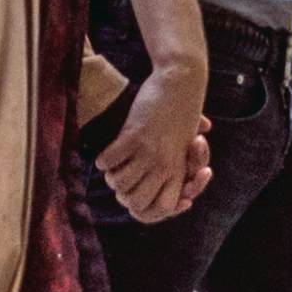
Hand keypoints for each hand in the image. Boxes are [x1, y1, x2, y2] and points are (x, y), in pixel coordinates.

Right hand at [102, 62, 212, 221]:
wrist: (181, 80)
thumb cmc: (185, 107)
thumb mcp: (188, 137)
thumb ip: (185, 159)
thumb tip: (188, 182)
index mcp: (178, 169)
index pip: (162, 209)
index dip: (148, 211)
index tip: (141, 200)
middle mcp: (164, 165)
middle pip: (135, 203)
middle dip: (124, 196)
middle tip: (122, 181)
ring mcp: (149, 151)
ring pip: (120, 184)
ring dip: (112, 177)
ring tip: (113, 167)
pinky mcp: (134, 135)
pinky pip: (109, 160)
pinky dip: (103, 160)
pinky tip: (104, 155)